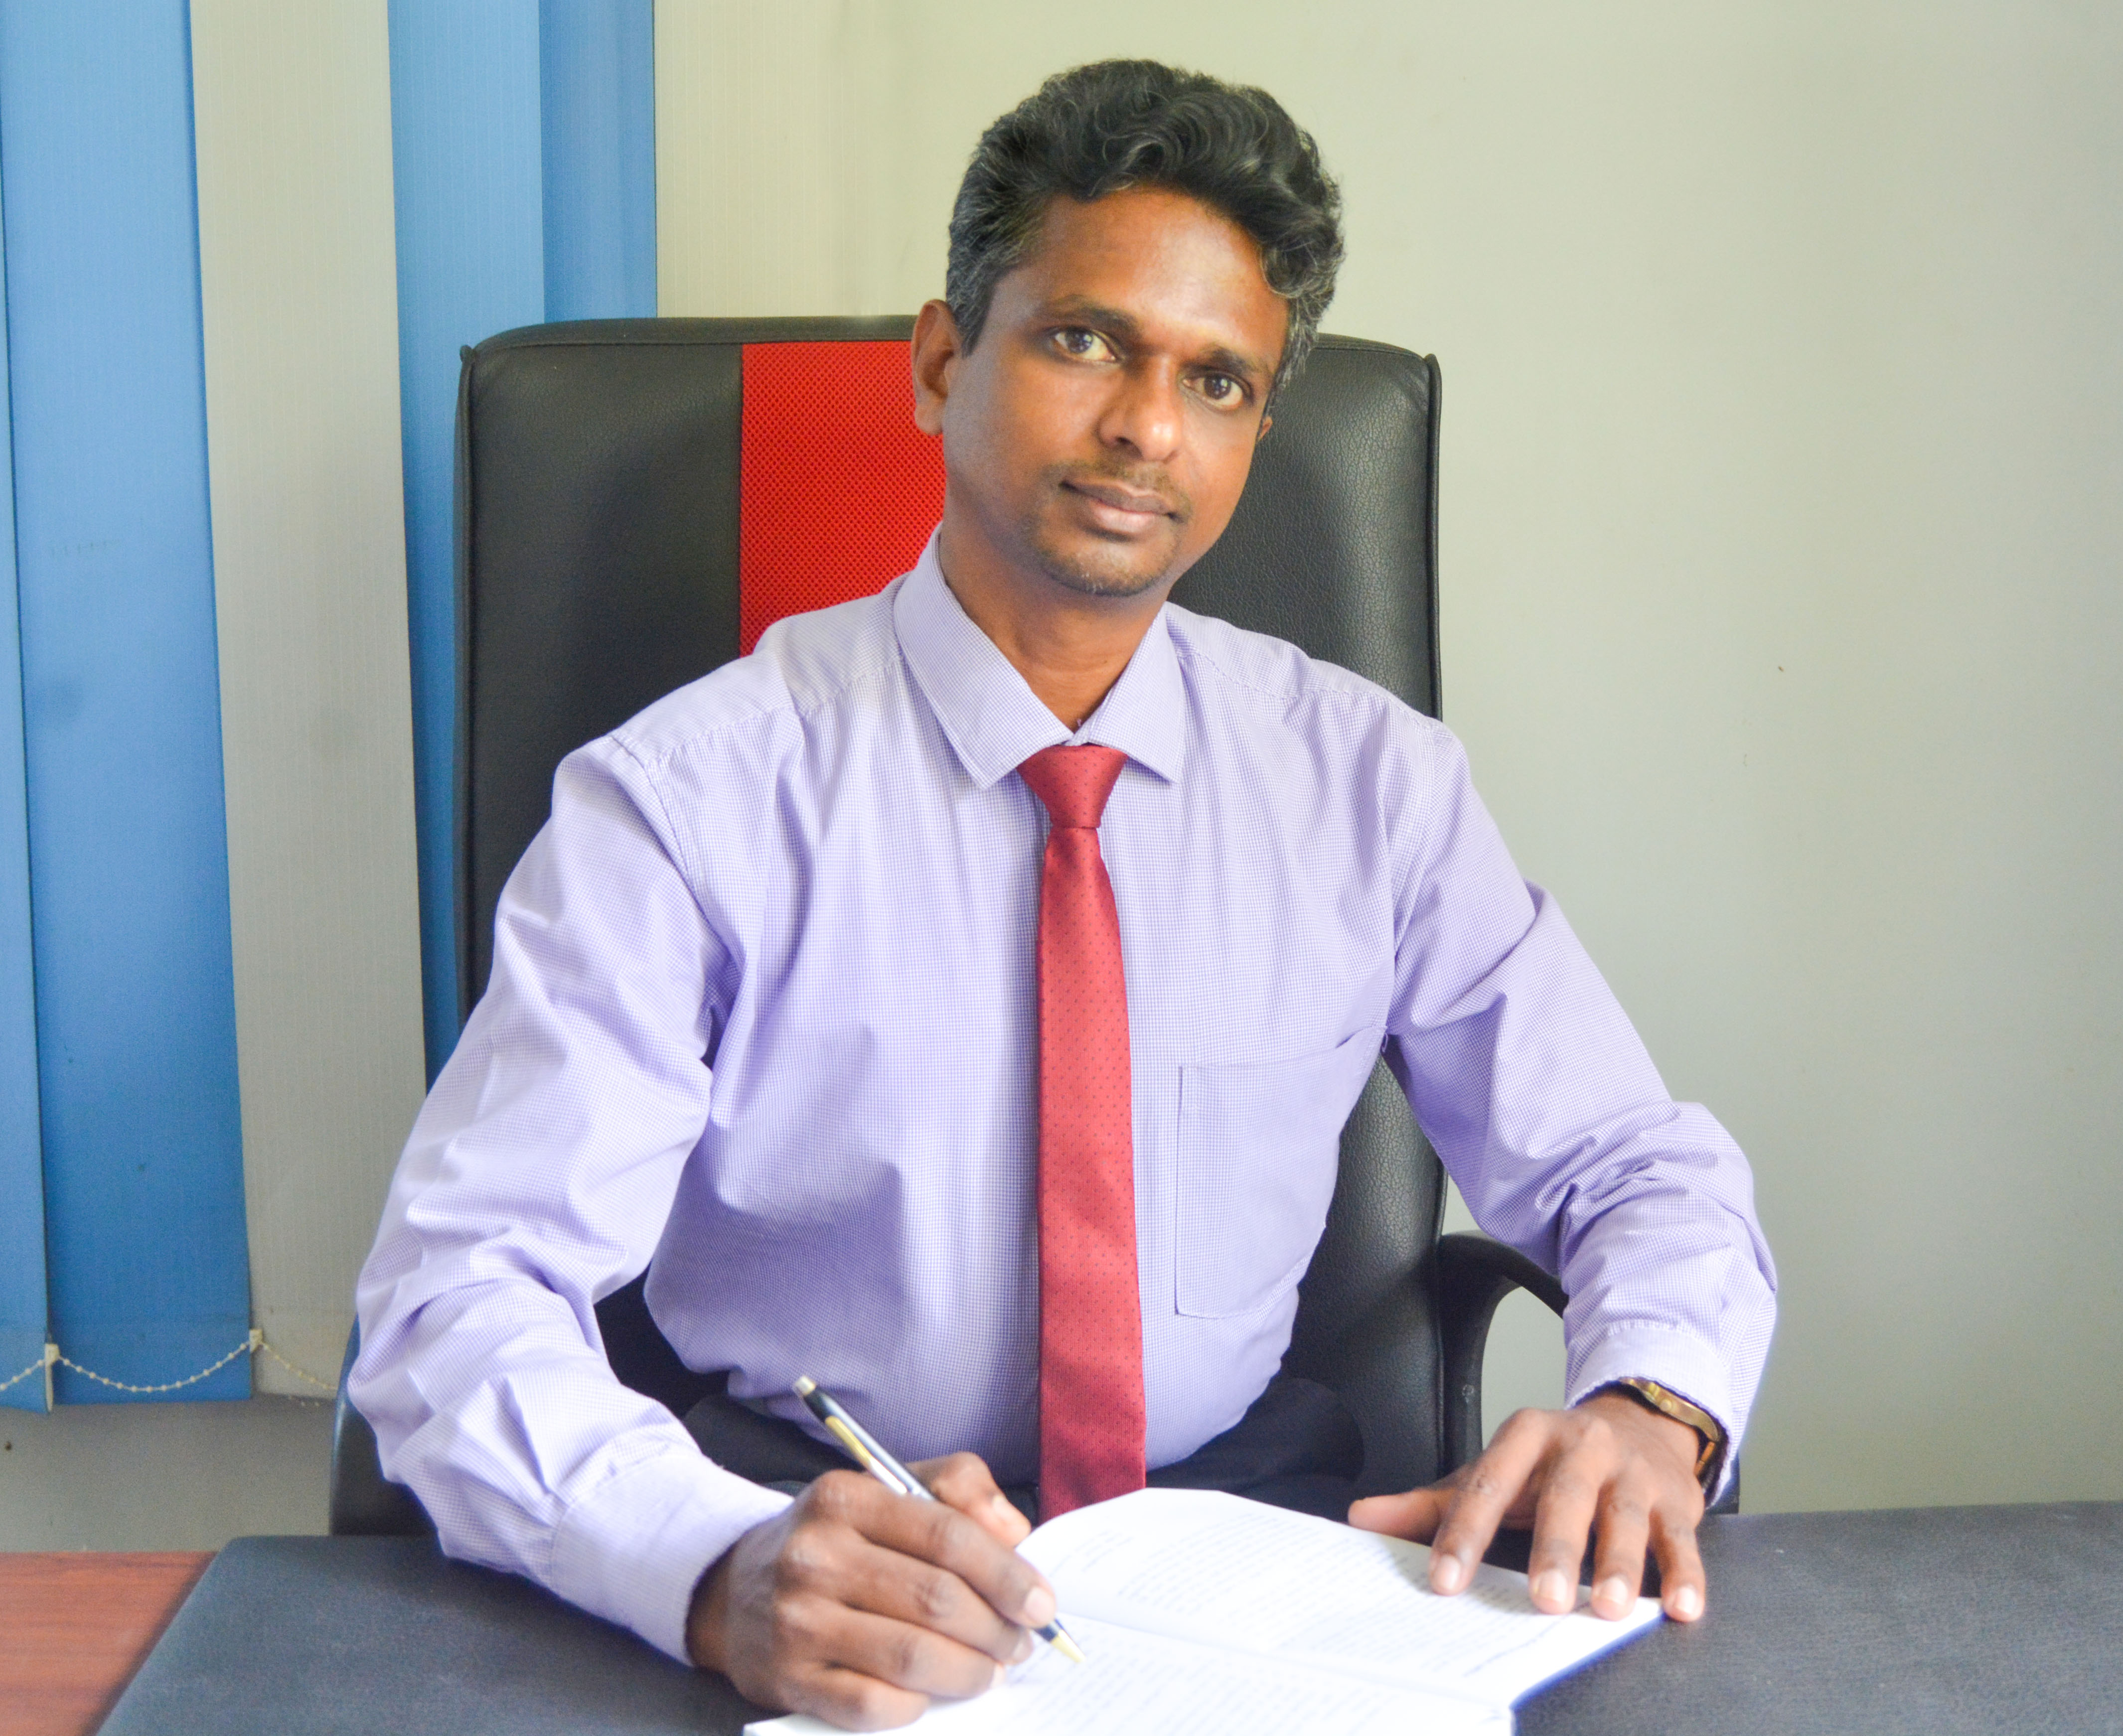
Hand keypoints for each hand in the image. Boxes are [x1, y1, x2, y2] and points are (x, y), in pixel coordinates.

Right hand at [686, 1453, 1055, 1729]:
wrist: (732, 1589)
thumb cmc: (834, 1540)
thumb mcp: (888, 1490)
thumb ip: (958, 1490)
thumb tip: (1015, 1531)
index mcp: (847, 1497)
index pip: (948, 1535)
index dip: (1007, 1574)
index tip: (1041, 1603)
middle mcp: (816, 1554)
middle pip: (935, 1599)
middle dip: (995, 1630)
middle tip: (1019, 1644)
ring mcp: (797, 1620)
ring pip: (911, 1657)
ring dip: (968, 1672)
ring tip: (989, 1671)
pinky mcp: (789, 1677)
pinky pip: (871, 1705)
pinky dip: (916, 1705)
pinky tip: (930, 1695)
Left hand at [1347, 1394, 1707, 1622]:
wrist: (1638, 1422)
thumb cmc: (1552, 1463)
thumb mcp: (1495, 1471)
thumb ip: (1434, 1501)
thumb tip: (1363, 1518)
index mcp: (1527, 1434)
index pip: (1490, 1483)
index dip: (1466, 1533)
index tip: (1446, 1579)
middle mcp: (1582, 1446)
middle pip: (1565, 1496)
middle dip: (1554, 1548)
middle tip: (1543, 1599)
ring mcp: (1632, 1472)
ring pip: (1624, 1517)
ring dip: (1620, 1564)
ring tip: (1609, 1607)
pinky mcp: (1676, 1501)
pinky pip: (1681, 1540)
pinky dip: (1684, 1574)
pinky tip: (1680, 1607)